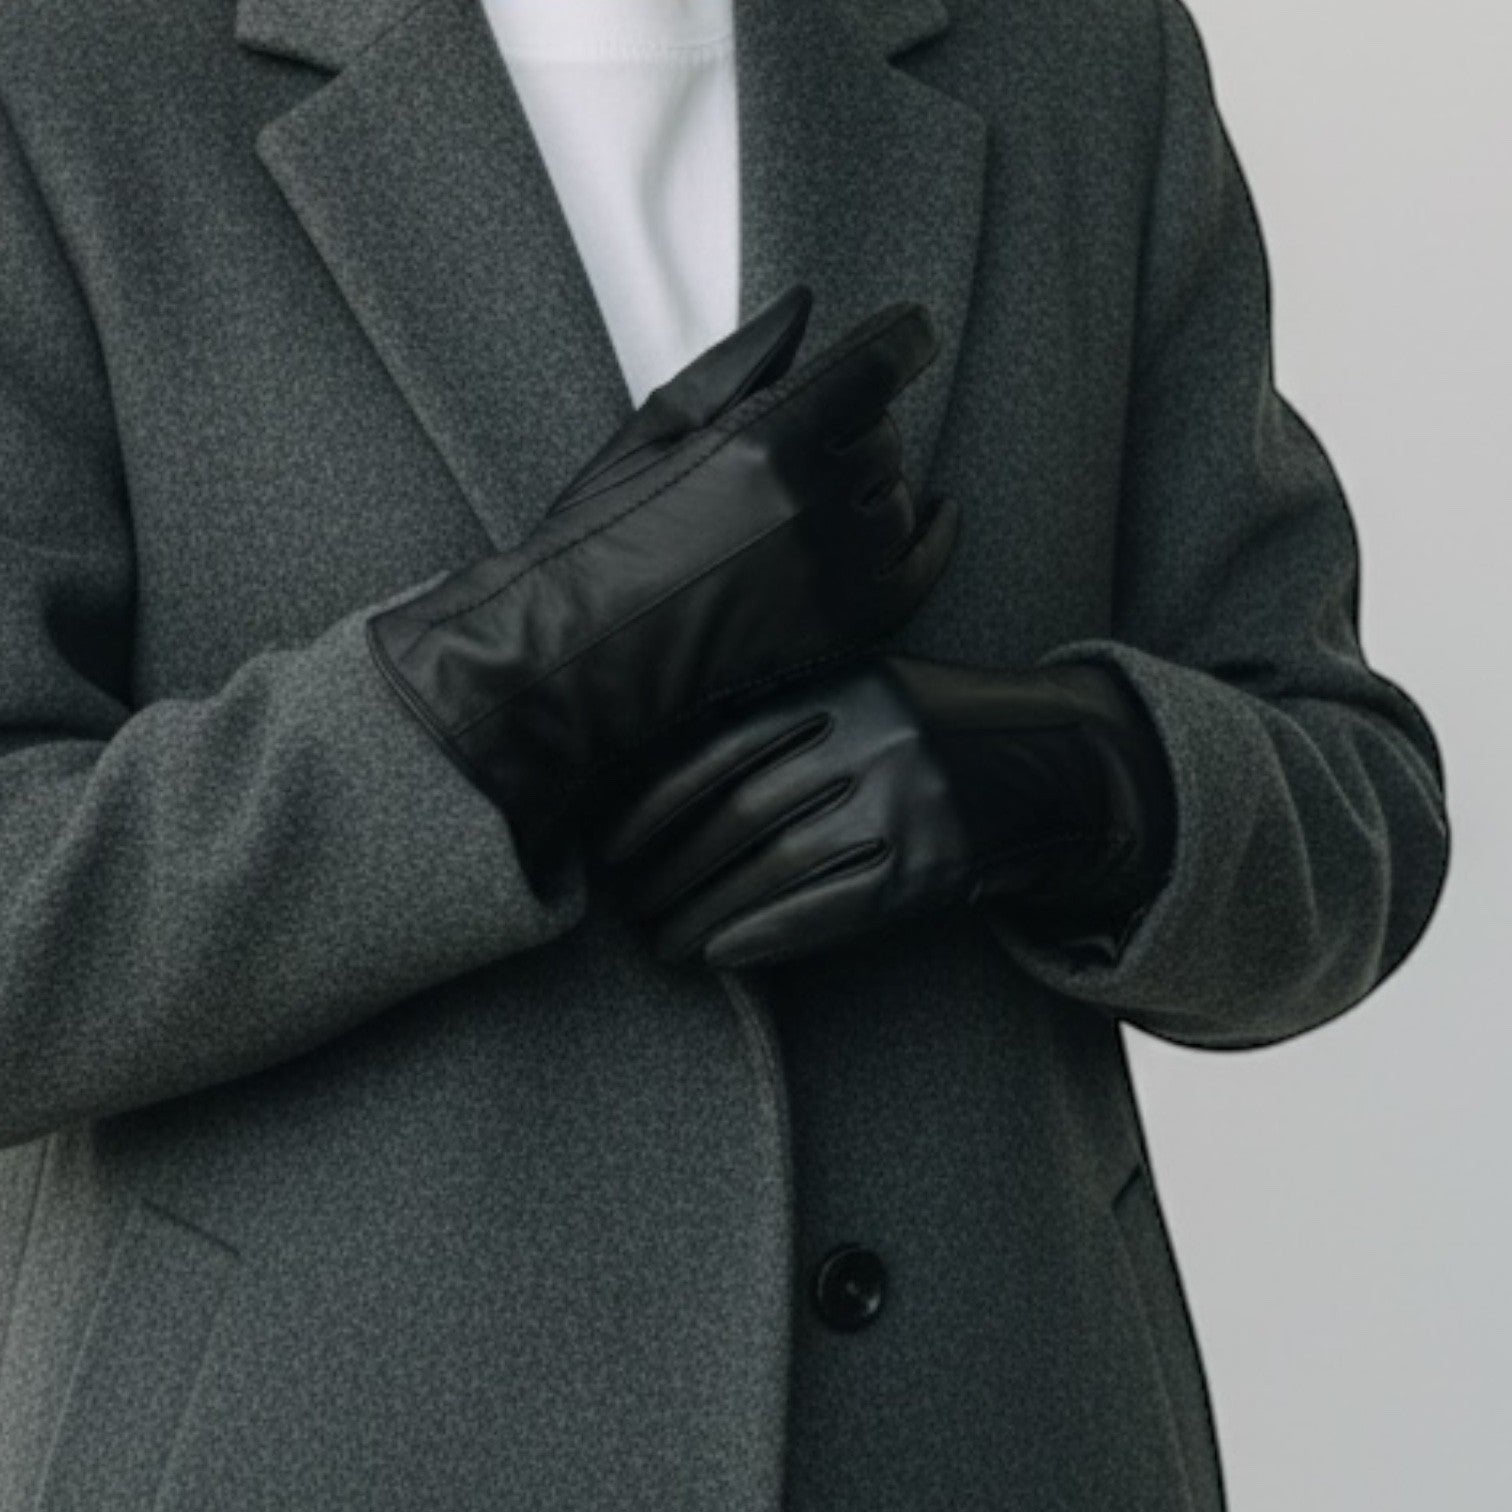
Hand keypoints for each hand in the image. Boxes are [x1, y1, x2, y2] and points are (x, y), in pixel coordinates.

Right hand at [364, 283, 959, 893]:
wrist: (579, 658)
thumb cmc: (597, 541)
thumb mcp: (653, 431)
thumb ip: (740, 364)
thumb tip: (802, 306)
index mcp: (765, 442)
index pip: (875, 365)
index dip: (901, 340)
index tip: (911, 330)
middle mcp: (815, 505)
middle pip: (883, 433)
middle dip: (853, 427)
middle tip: (802, 445)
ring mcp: (837, 572)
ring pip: (898, 497)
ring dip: (870, 487)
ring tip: (809, 503)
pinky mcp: (848, 629)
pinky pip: (921, 567)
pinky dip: (928, 536)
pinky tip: (932, 515)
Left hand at [590, 653, 1176, 969]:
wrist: (1059, 765)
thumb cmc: (939, 730)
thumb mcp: (869, 690)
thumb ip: (788, 713)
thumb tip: (671, 777)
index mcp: (845, 685)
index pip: (721, 747)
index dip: (653, 801)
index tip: (610, 845)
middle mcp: (871, 737)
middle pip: (740, 814)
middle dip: (670, 867)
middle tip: (628, 904)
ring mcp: (906, 801)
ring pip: (777, 867)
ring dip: (704, 912)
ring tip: (660, 941)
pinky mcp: (932, 864)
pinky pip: (831, 908)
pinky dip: (766, 933)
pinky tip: (720, 952)